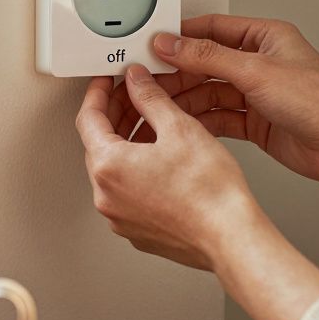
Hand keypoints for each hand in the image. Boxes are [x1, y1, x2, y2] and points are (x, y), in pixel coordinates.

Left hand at [75, 64, 266, 270]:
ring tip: (154, 123)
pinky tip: (161, 157)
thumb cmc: (210, 193)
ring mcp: (120, 216)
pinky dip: (137, 169)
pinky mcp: (137, 229)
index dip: (98, 92)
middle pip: (99, 144)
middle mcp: (106, 196)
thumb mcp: (179, 128)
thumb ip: (151, 98)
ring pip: (114, 169)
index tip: (107, 81)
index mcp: (108, 167)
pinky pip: (127, 191)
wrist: (230, 237)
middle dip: (116, 115)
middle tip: (135, 95)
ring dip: (128, 142)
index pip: (88, 119)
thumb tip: (136, 82)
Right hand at [110, 15, 318, 185]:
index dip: (180, 37)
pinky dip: (200, 121)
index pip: (211, 29)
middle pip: (206, 63)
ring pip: (210, 91)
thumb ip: (207, 57)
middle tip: (147, 80)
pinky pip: (219, 117)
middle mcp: (260, 63)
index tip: (151, 45)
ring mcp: (257, 94)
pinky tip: (181, 124)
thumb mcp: (255, 71)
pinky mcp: (256, 122)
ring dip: (185, 98)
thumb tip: (172, 43)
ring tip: (157, 104)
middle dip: (177, 72)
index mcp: (264, 37)